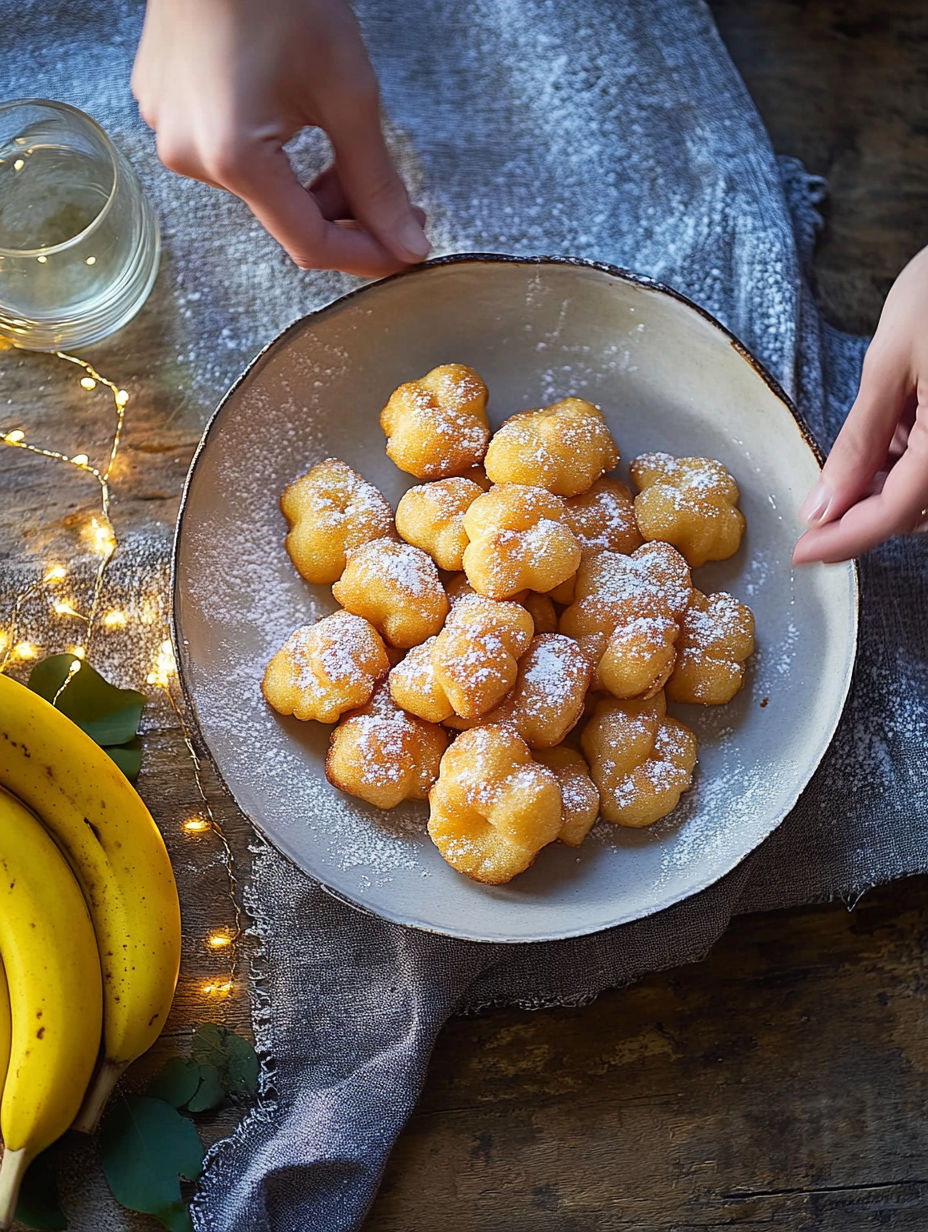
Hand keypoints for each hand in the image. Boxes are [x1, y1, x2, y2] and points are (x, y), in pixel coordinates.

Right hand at [132, 0, 429, 276]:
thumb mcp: (348, 94)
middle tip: (395, 194)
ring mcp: (169, 131)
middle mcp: (190, 157)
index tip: (406, 251)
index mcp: (233, 159)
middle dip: (345, 212)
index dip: (366, 257)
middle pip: (286, 217)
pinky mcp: (163, 108)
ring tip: (345, 142)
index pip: (310, 244)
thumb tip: (407, 245)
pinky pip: (230, 154)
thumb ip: (378, 182)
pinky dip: (274, 153)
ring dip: (310, 182)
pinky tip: (295, 115)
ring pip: (261, 187)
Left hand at [793, 245, 927, 564]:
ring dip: (887, 490)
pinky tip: (891, 434)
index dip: (842, 540)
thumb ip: (858, 443)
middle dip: (864, 516)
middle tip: (816, 509)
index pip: (892, 514)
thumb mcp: (890, 366)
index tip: (801, 554)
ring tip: (854, 460)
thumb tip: (823, 507)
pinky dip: (910, 463)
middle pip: (916, 512)